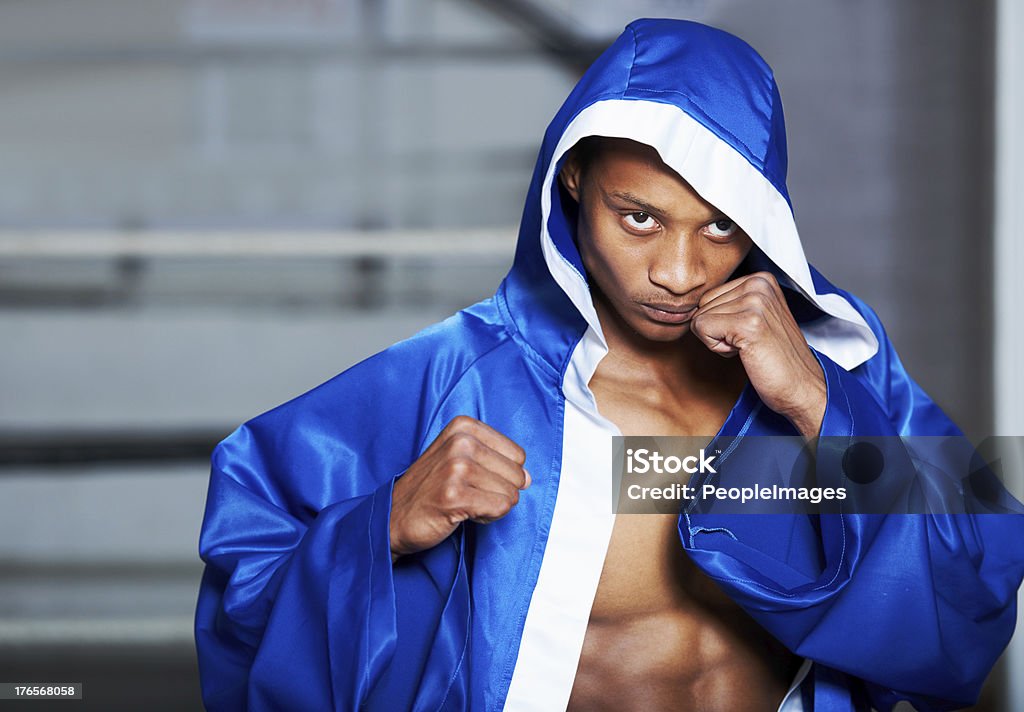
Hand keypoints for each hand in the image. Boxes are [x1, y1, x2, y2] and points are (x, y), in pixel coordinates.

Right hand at [390, 415, 529, 560]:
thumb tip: (529, 478)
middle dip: (498, 492)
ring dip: (490, 506)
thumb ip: (495, 459)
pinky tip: (462, 513)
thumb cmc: (430, 488)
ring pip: (510, 494)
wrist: (393, 516)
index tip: (474, 478)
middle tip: (467, 494)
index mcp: (464, 426)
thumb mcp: (458, 457)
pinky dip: (487, 517)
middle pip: (517, 474)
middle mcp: (461, 442)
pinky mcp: (454, 495)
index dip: (501, 474)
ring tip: (463, 503)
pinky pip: (500, 508)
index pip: (517, 455)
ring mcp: (456, 467)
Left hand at [690, 272, 826, 437]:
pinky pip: (702, 330)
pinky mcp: (748, 322)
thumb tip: (688, 307)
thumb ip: (728, 304)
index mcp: (761, 279)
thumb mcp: (754, 318)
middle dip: (718, 331)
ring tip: (751, 347)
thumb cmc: (775, 358)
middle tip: (750, 344)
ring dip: (719, 341)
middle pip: (702, 305)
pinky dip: (717, 349)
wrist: (801, 387)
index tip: (750, 334)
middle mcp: (759, 283)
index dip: (720, 322)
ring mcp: (755, 301)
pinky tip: (745, 353)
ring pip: (700, 319)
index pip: (708, 296)